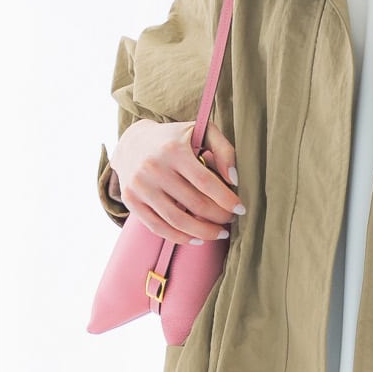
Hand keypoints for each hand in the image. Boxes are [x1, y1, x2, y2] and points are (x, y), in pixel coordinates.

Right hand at [111, 118, 242, 242]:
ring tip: (219, 233)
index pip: (206, 182)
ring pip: (178, 221)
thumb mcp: (201, 132)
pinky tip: (197, 239)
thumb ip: (224, 150)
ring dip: (204, 232)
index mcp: (173, 150)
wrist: (133, 142)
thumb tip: (233, 180)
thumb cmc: (175, 139)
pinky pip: (158, 228)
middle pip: (195, 204)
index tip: (241, 209)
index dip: (227, 200)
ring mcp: (140, 186)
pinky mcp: (131, 201)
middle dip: (219, 217)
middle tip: (230, 220)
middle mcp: (154, 168)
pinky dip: (181, 238)